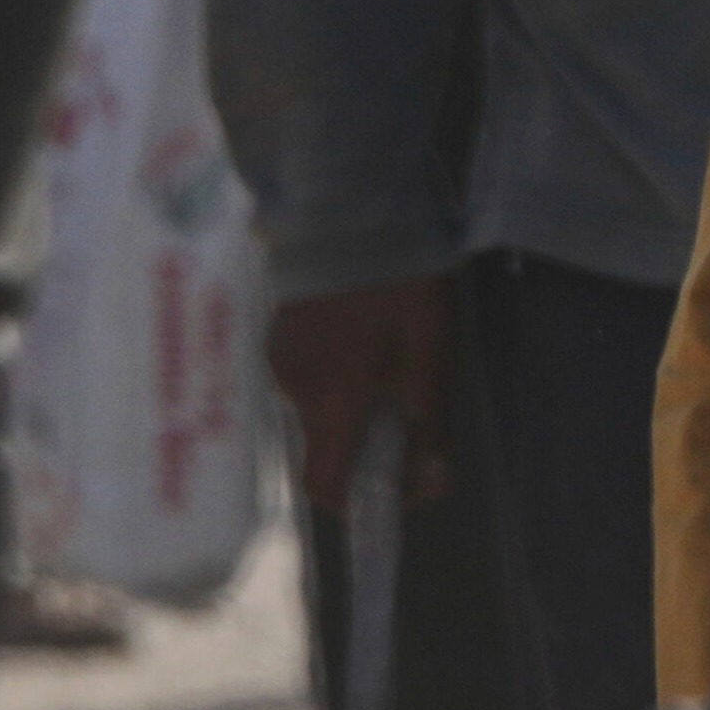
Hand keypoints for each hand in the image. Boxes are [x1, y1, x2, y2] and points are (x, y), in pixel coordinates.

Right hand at [267, 278, 453, 514]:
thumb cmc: (398, 280)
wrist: (351, 207)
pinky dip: (334, 380)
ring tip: (388, 366)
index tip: (395, 490)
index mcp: (334, 397)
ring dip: (352, 409)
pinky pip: (306, 379)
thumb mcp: (431, 351)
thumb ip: (429, 424)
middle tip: (409, 412)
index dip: (358, 503)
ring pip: (317, 412)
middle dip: (367, 446)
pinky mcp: (277, 336)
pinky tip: (360, 344)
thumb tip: (432, 486)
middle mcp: (296, 387)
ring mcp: (281, 360)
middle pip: (326, 447)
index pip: (325, 484)